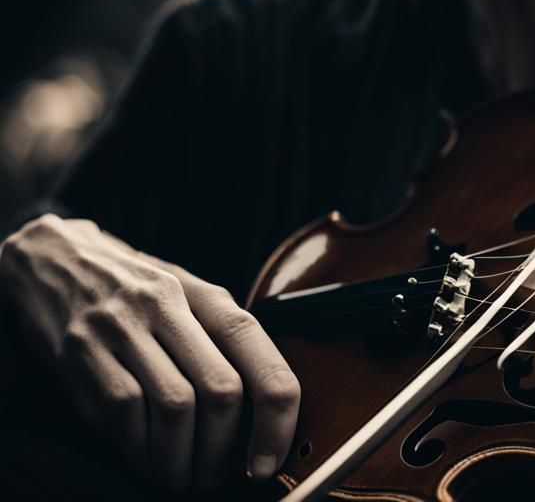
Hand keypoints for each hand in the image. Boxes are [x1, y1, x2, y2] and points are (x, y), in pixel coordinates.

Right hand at [0, 213, 299, 489]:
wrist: (57, 259)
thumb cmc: (134, 289)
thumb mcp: (186, 299)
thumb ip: (218, 344)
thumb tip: (254, 418)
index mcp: (204, 294)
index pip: (255, 346)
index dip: (275, 409)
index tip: (269, 457)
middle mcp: (167, 304)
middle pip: (220, 387)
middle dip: (223, 448)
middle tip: (217, 476)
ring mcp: (122, 326)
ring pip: (174, 407)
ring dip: (181, 460)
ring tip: (182, 476)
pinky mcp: (81, 352)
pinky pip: (123, 414)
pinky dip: (140, 450)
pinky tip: (146, 459)